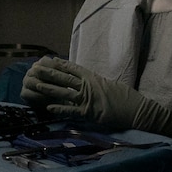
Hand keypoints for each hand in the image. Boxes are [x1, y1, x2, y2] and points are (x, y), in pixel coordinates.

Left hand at [21, 57, 171, 146]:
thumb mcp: (107, 84)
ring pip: (64, 92)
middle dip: (48, 74)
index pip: (72, 68)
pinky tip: (48, 107)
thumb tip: (85, 78)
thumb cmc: (124, 98)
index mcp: (92, 77)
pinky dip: (60, 109)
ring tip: (35, 85)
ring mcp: (89, 98)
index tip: (46, 59)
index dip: (58, 64)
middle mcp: (88, 85)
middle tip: (34, 69)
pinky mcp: (90, 112)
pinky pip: (72, 110)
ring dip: (48, 89)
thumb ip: (94, 81)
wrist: (138, 109)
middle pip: (64, 78)